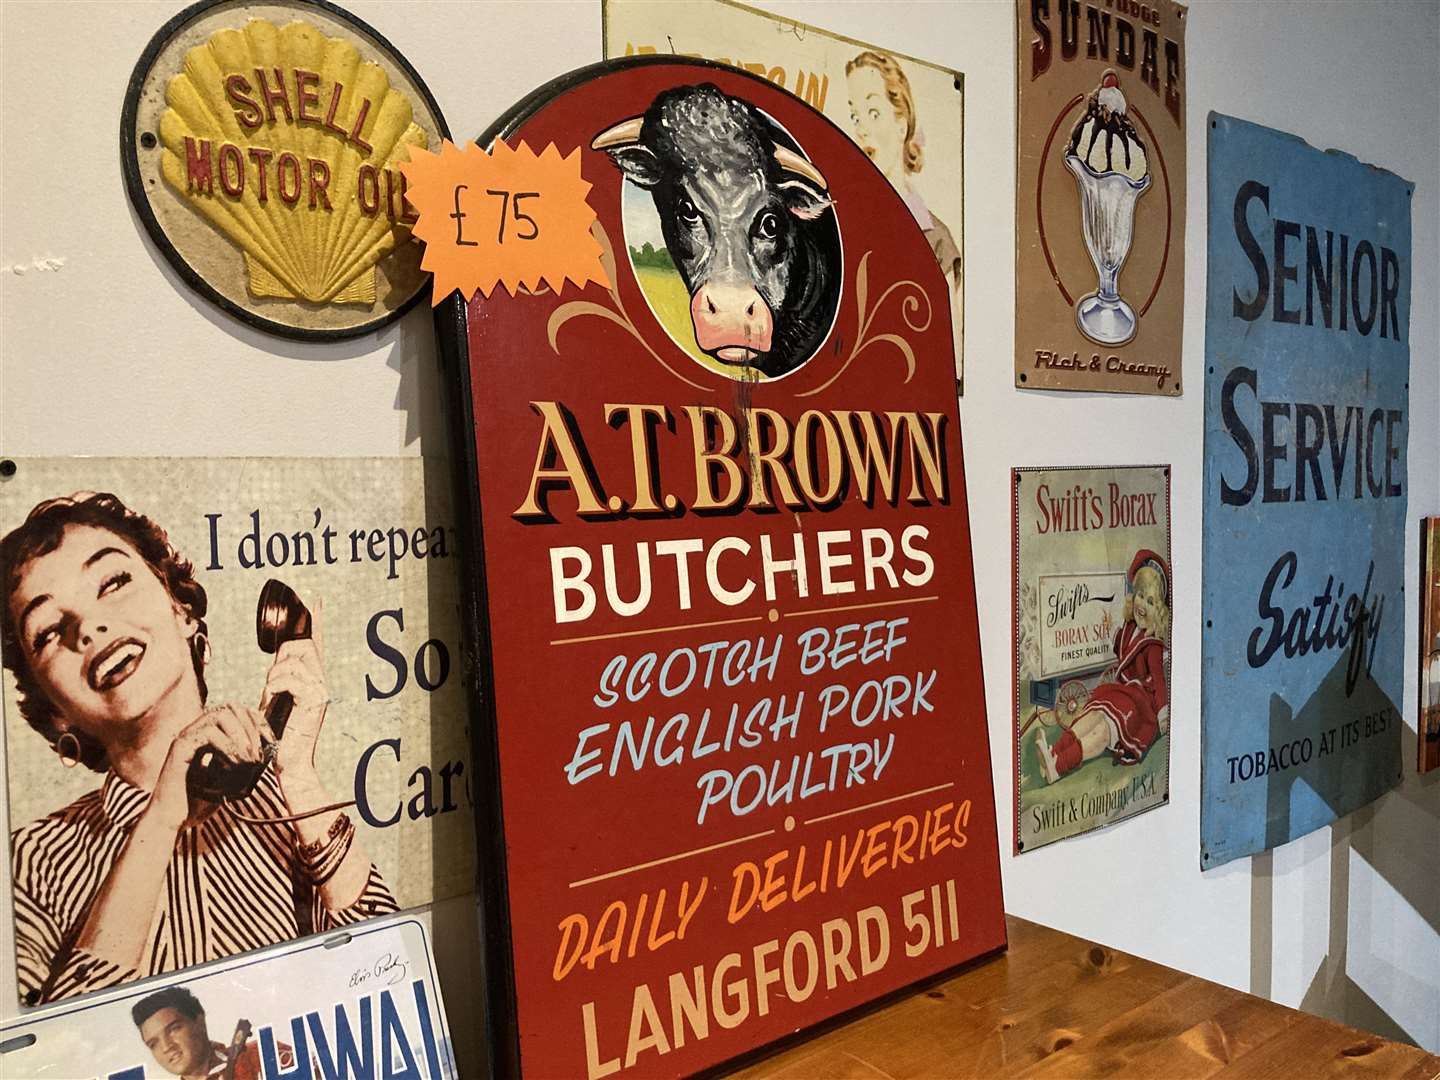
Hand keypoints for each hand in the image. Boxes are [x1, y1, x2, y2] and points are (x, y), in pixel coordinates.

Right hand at [150, 705, 266, 829]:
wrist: (169, 822)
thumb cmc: (197, 803)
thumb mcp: (230, 781)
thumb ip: (246, 765)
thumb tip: (270, 755)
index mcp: (208, 735)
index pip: (238, 712)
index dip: (258, 722)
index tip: (271, 743)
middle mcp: (196, 730)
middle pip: (231, 706)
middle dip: (252, 727)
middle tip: (258, 756)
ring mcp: (187, 736)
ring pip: (221, 714)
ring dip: (242, 736)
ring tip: (249, 762)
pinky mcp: (180, 746)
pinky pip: (208, 733)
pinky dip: (228, 746)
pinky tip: (234, 765)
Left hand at [262, 597, 328, 780]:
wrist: (288, 761)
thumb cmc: (280, 734)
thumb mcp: (276, 698)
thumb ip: (280, 677)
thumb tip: (277, 660)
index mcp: (313, 678)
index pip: (316, 643)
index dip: (316, 621)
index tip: (316, 600)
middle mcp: (322, 681)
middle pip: (302, 647)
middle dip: (282, 658)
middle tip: (272, 683)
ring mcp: (321, 689)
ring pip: (294, 661)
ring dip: (275, 675)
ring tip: (270, 694)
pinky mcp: (316, 700)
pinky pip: (291, 678)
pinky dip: (276, 685)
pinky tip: (273, 697)